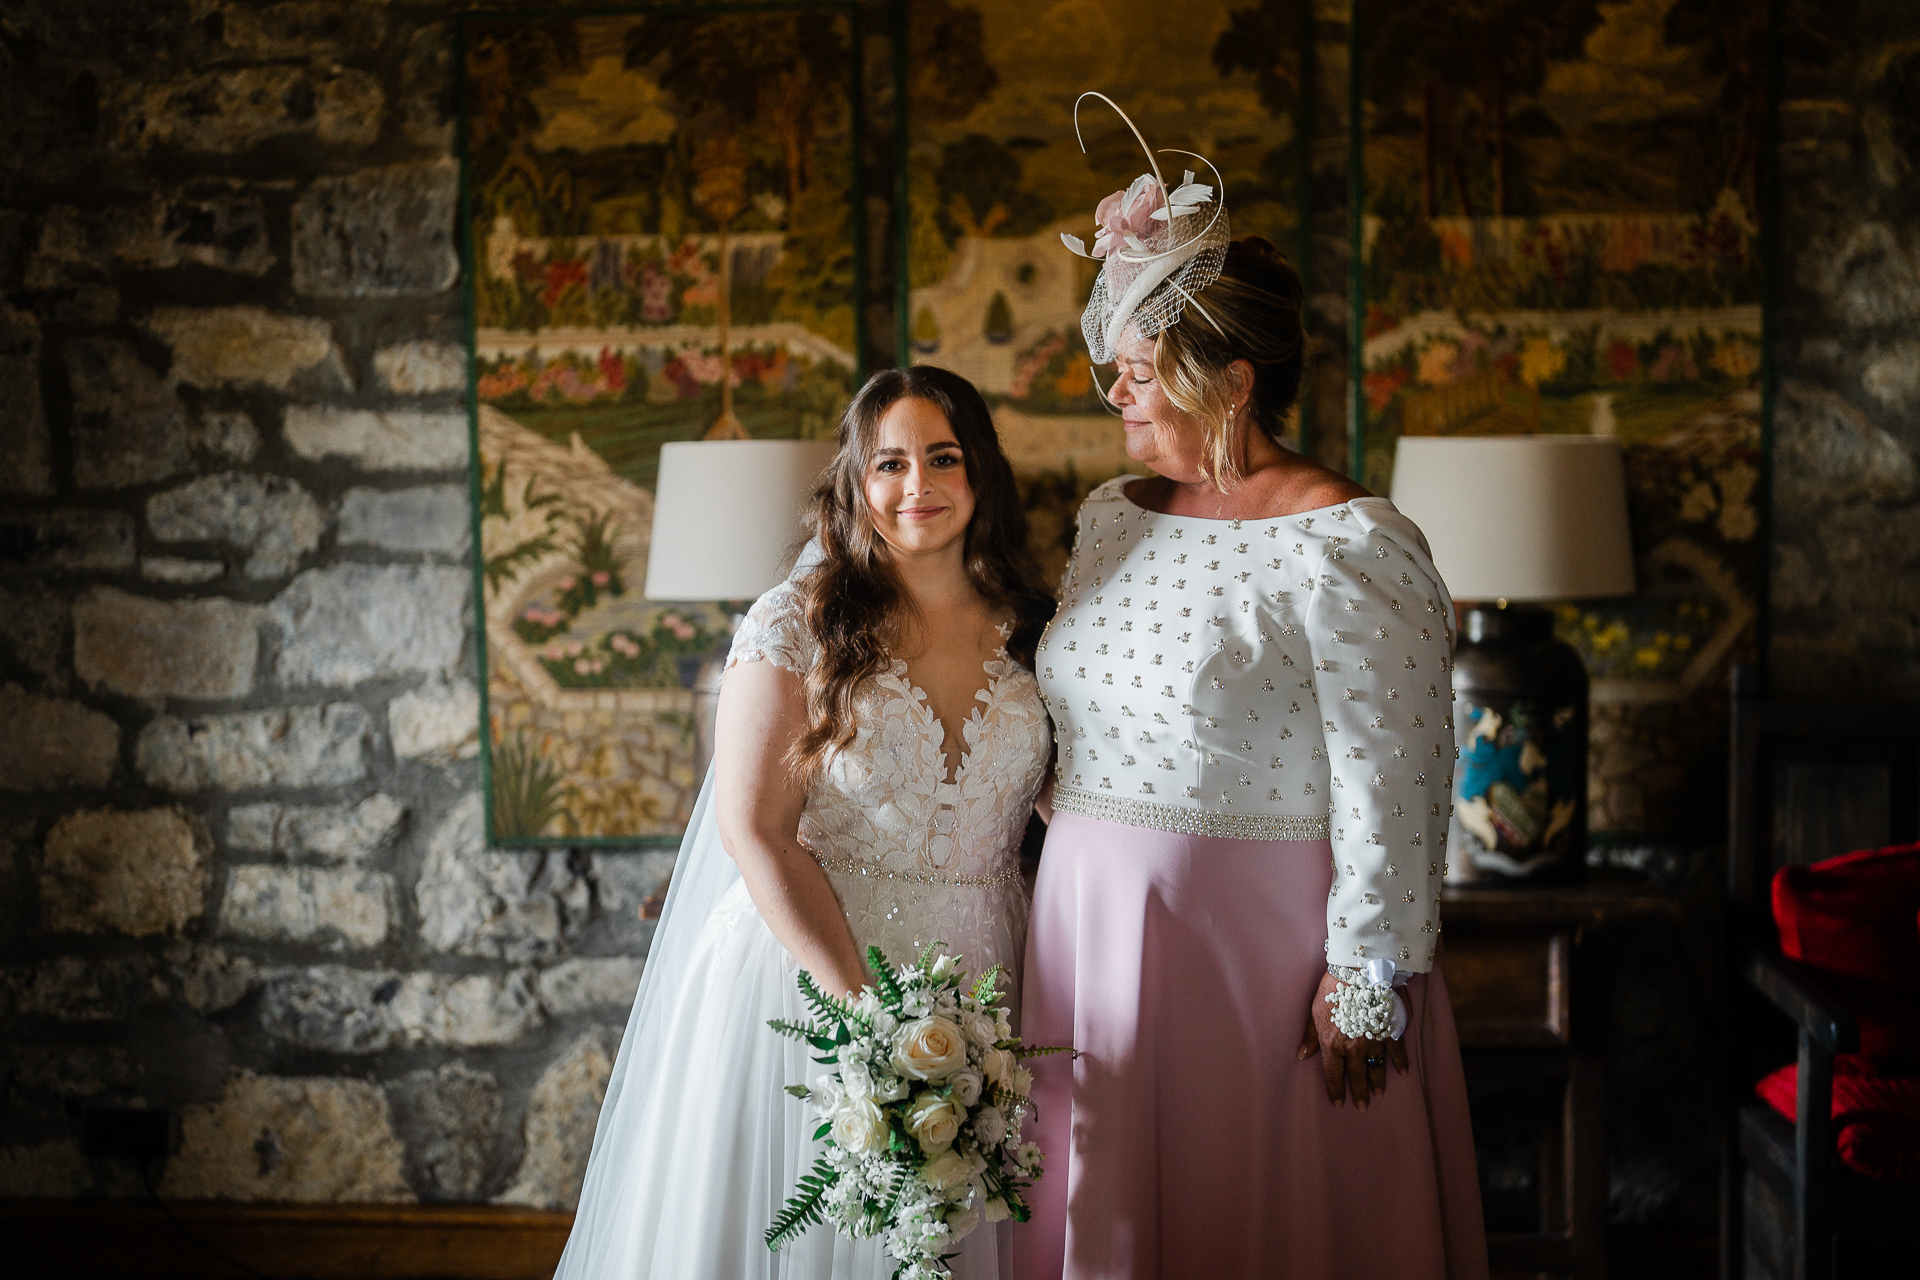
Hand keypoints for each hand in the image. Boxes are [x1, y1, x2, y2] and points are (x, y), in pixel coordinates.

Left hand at [1296, 969, 1407, 1108]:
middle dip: (1359, 1093)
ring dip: (1377, 1082)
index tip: (1339, 1103)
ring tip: (1378, 1093)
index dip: (1335, 1090)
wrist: (1356, 971)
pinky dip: (1400, 1063)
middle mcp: (1353, 1047)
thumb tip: (1303, 1055)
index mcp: (1333, 1044)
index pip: (1333, 1074)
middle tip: (1362, 1106)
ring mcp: (1373, 1040)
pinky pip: (1397, 1052)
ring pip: (1376, 1067)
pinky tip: (1403, 1072)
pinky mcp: (1390, 1031)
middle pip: (1357, 1075)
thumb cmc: (1331, 990)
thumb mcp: (1314, 1013)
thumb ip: (1311, 1036)